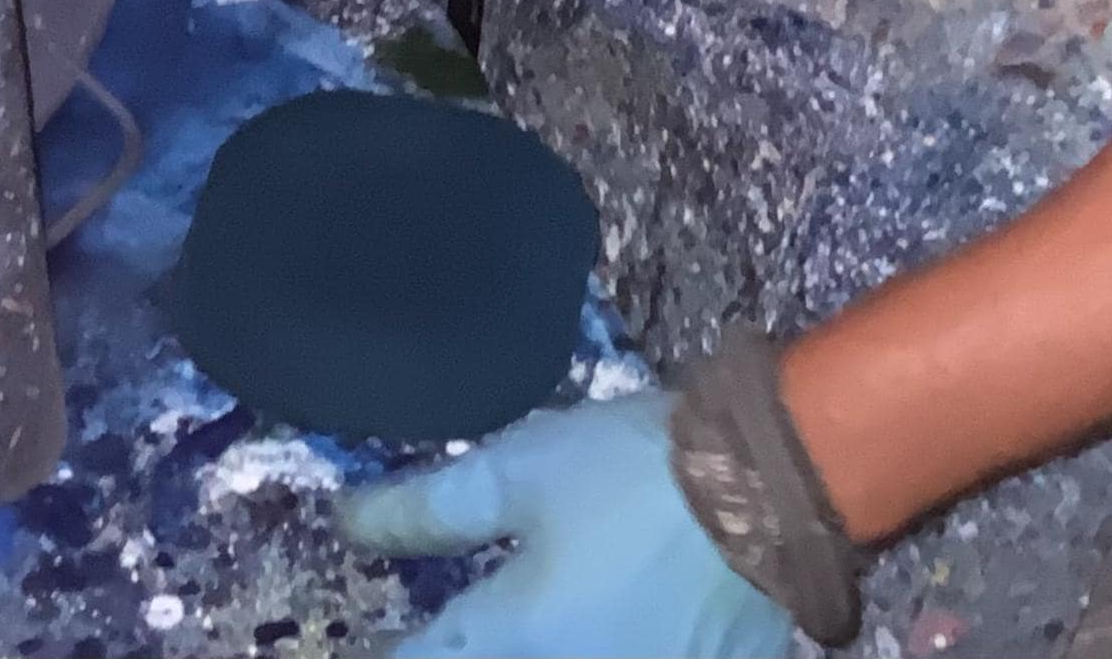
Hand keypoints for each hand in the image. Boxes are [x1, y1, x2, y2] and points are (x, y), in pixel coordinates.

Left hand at [340, 393, 792, 658]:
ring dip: (521, 646)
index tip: (365, 635)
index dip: (382, 647)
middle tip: (463, 616)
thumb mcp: (519, 471)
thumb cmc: (630, 474)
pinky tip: (597, 626)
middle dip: (453, 646)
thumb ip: (426, 509)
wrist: (766, 489)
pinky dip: (598, 648)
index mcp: (502, 646)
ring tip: (531, 618)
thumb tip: (345, 522)